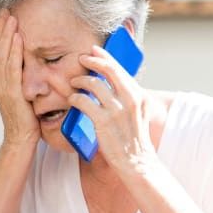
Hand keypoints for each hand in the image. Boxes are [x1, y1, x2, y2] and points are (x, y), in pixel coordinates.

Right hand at [0, 9, 38, 146]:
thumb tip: (22, 55)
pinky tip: (18, 38)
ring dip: (5, 34)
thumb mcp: (17, 89)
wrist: (21, 137)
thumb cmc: (24, 113)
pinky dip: (14, 51)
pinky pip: (12, 68)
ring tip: (11, 17)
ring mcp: (0, 86)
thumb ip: (16, 73)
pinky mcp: (11, 93)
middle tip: (5, 8)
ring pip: (0, 54)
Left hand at [67, 43, 154, 172]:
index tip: (94, 50)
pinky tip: (72, 100)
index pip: (121, 70)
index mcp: (140, 96)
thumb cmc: (135, 140)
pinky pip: (83, 101)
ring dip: (79, 80)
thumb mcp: (140, 115)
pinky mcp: (103, 121)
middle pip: (109, 70)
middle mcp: (131, 99)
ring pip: (93, 84)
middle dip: (92, 61)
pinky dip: (74, 98)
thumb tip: (115, 84)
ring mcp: (117, 110)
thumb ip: (130, 98)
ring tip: (73, 83)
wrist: (137, 162)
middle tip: (81, 58)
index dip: (105, 57)